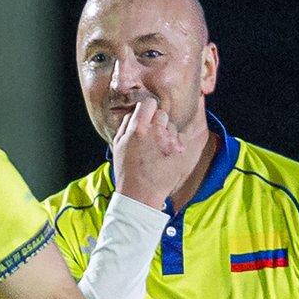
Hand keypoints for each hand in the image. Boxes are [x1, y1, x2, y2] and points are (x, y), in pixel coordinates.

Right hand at [109, 90, 190, 207]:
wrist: (140, 194)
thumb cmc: (127, 171)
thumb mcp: (118, 146)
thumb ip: (126, 125)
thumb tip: (135, 112)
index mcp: (137, 129)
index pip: (148, 103)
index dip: (148, 108)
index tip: (148, 114)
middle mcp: (154, 132)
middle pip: (162, 113)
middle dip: (158, 121)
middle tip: (153, 136)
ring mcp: (169, 141)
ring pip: (172, 126)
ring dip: (167, 134)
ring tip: (158, 150)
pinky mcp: (180, 151)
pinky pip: (179, 139)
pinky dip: (174, 146)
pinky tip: (166, 157)